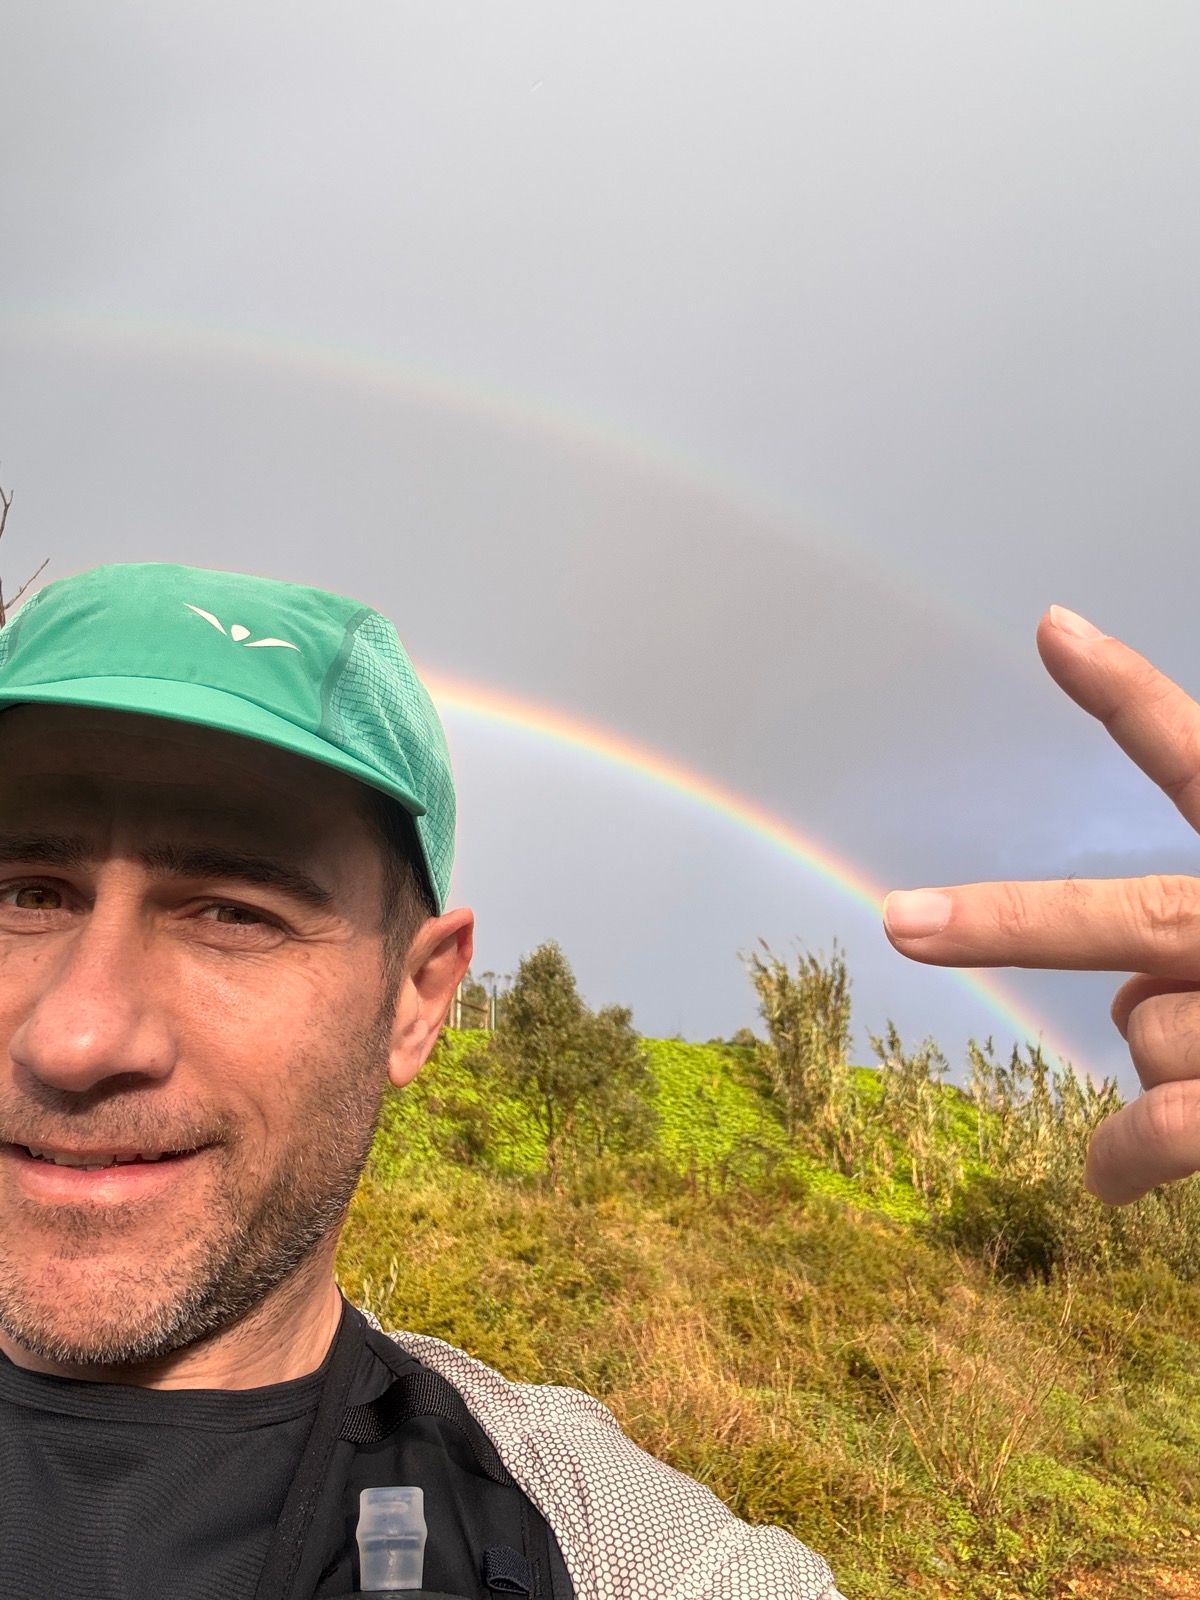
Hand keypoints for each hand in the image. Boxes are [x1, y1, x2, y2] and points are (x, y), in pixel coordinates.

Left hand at [882, 605, 1199, 1206]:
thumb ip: (1197, 943)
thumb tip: (1126, 1015)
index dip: (1127, 699)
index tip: (1049, 630)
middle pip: (1127, 921)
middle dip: (1008, 924)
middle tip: (903, 925)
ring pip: (1147, 1035)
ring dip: (1174, 1054)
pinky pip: (1162, 1132)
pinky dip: (1126, 1155)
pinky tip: (1100, 1180)